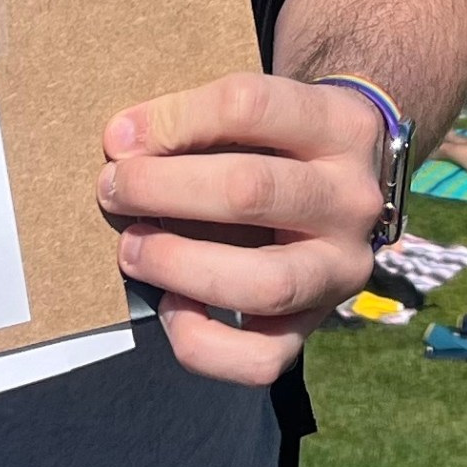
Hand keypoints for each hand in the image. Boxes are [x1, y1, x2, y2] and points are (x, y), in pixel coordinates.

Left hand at [102, 73, 384, 386]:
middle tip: (114, 189)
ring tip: (132, 248)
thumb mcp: (266, 112)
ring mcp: (342, 270)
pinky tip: (170, 306)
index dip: (173, 120)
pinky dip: (202, 342)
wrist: (350, 186)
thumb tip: (123, 143)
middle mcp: (352, 200)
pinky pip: (261, 359)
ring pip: (263, 283)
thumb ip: (200, 120)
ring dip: (178, 265)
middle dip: (163, 190)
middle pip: (250, 191)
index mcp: (341, 126)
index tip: (121, 137)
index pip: (248, 106)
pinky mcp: (318, 323)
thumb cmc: (284, 141)